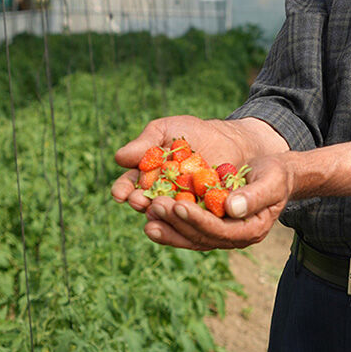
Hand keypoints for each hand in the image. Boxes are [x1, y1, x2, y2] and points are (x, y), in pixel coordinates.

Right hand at [110, 114, 288, 214]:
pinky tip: (188, 213)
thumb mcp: (167, 131)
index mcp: (148, 179)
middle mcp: (163, 198)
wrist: (231, 139)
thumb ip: (145, 143)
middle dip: (141, 203)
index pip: (130, 187)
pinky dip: (192, 218)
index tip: (120, 193)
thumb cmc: (194, 134)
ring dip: (163, 214)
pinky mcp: (208, 216)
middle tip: (139, 201)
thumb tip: (119, 157)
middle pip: (147, 204)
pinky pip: (197, 220)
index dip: (124, 190)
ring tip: (159, 207)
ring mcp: (185, 208)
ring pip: (170, 216)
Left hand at [138, 152, 294, 249]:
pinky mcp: (211, 225)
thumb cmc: (276, 174)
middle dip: (176, 223)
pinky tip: (151, 215)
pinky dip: (170, 224)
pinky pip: (188, 229)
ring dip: (168, 228)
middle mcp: (234, 238)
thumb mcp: (272, 180)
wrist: (275, 174)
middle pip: (201, 236)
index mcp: (250, 231)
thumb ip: (255, 195)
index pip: (219, 230)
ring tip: (147, 215)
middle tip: (154, 207)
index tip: (177, 206)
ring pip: (191, 237)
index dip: (197, 220)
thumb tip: (232, 208)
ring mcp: (221, 234)